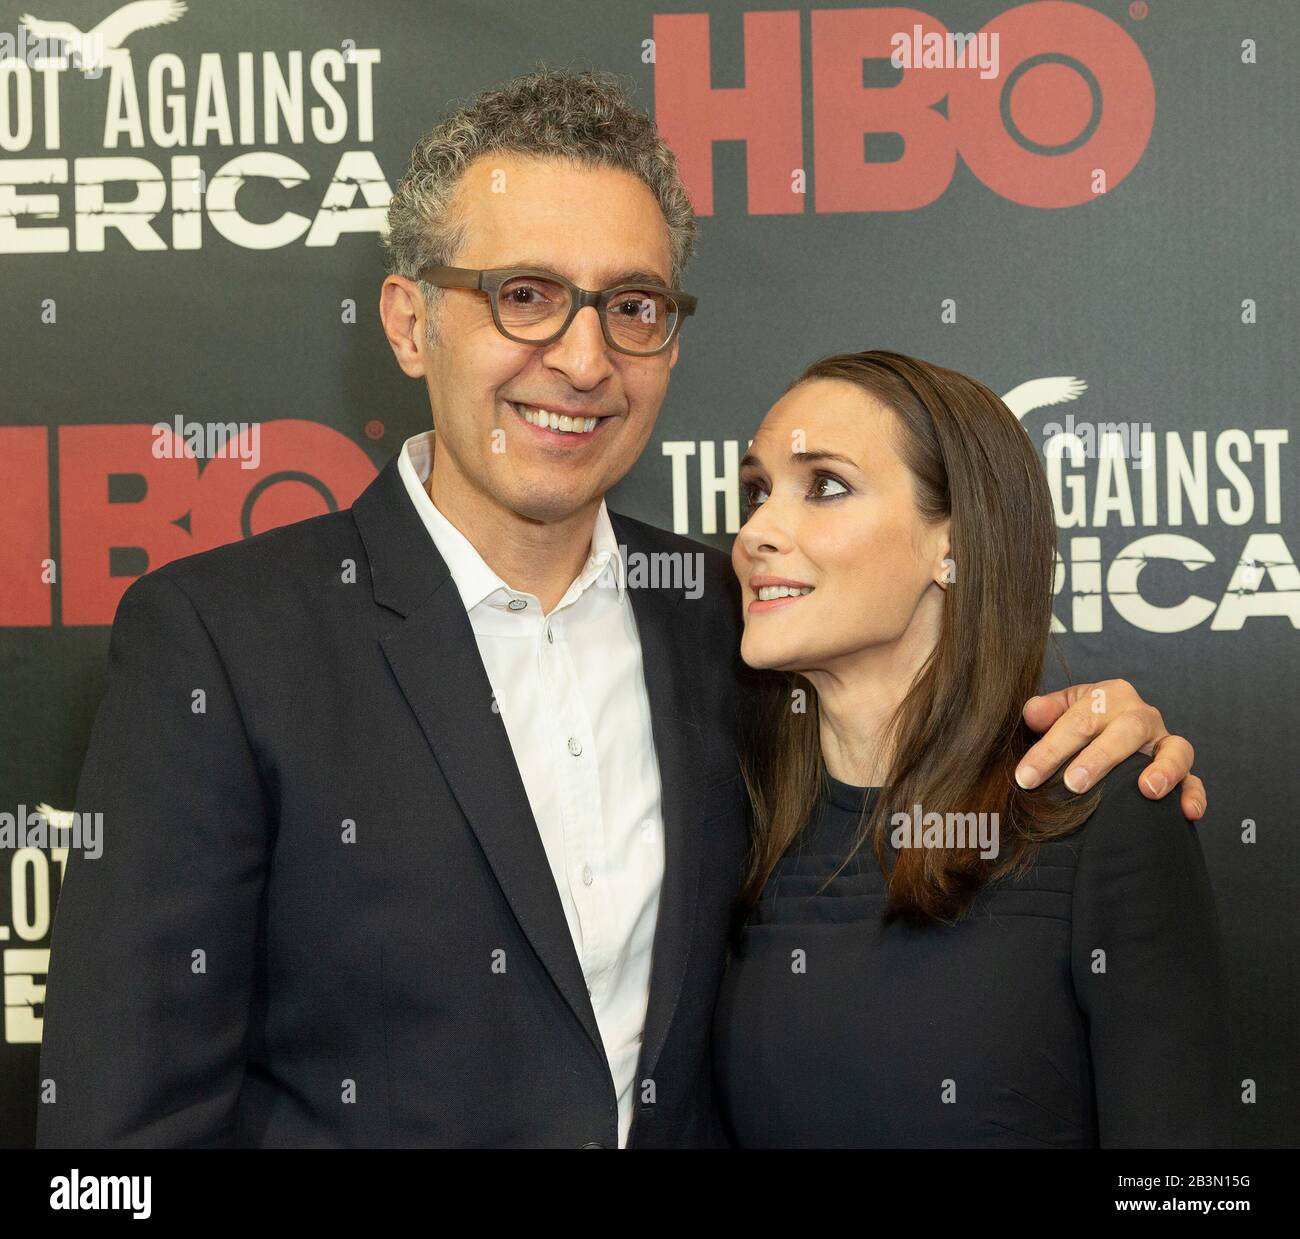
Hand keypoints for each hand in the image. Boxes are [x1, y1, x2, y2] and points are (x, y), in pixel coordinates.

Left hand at [1017, 679, 1205, 820]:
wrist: (1107, 729)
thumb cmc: (1079, 723)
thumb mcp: (1060, 711)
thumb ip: (1045, 711)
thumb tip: (1032, 713)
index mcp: (1109, 696)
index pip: (1078, 720)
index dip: (1050, 749)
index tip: (1026, 777)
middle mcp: (1140, 715)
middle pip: (1124, 731)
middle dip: (1099, 758)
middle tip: (1073, 784)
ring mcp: (1164, 742)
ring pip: (1173, 750)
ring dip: (1162, 769)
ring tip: (1148, 790)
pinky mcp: (1182, 769)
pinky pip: (1194, 780)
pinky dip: (1194, 794)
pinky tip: (1187, 813)